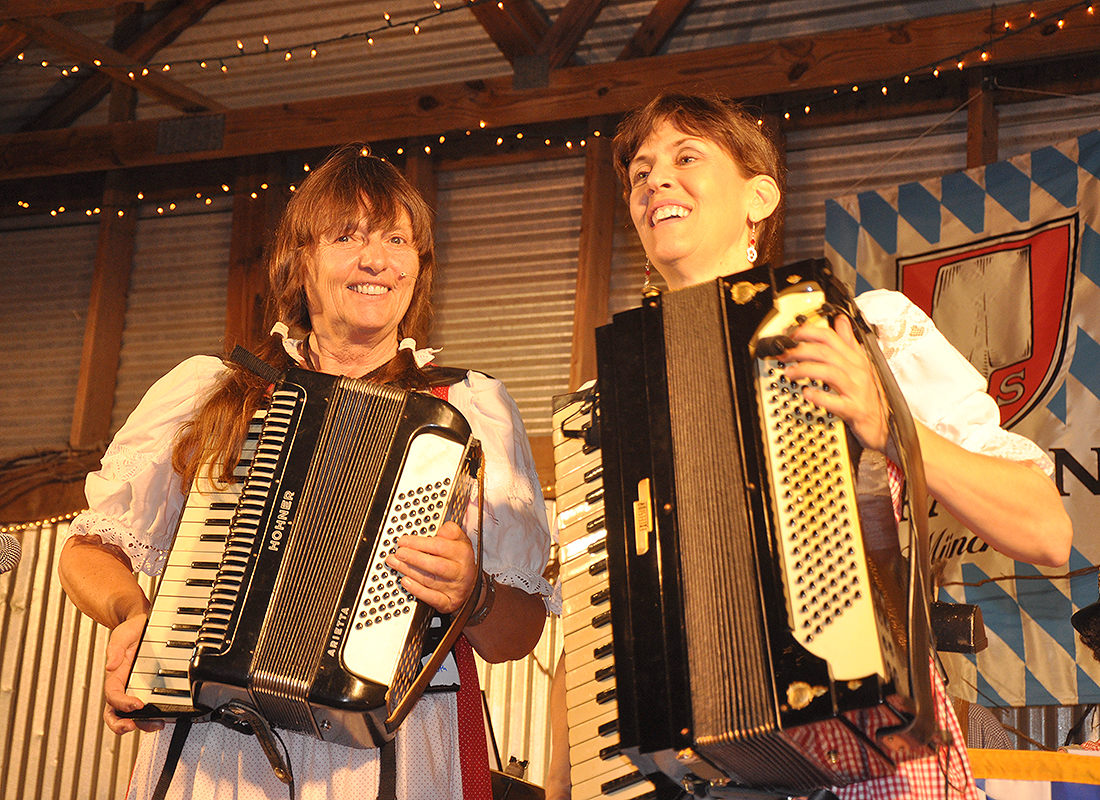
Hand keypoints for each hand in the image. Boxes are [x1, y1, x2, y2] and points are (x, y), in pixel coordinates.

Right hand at [102, 613, 162, 733]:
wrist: (144, 623)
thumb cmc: (130, 631)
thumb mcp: (121, 635)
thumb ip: (115, 649)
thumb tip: (110, 665)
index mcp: (115, 677)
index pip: (113, 697)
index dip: (122, 704)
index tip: (136, 705)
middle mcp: (124, 686)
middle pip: (118, 714)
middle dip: (125, 725)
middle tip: (137, 725)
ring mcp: (136, 689)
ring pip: (134, 714)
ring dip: (144, 723)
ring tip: (158, 724)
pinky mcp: (150, 687)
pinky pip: (152, 704)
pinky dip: (157, 713)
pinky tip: (168, 715)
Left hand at [385, 521, 477, 614]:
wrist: (471, 587)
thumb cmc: (460, 561)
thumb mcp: (461, 541)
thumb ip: (452, 531)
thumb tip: (442, 530)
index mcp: (463, 554)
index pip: (441, 547)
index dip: (420, 543)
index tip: (404, 540)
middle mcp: (460, 572)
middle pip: (436, 565)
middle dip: (414, 558)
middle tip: (399, 552)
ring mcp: (454, 589)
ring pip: (430, 580)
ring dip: (410, 571)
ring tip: (395, 563)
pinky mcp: (448, 603)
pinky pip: (431, 598)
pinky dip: (417, 590)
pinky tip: (405, 581)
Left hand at [777, 314, 888, 451]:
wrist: (883, 426)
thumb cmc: (867, 395)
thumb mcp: (859, 365)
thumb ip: (847, 342)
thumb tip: (840, 320)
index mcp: (856, 359)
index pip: (832, 337)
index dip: (809, 333)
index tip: (792, 335)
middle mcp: (857, 371)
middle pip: (826, 352)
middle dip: (800, 350)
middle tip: (784, 355)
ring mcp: (857, 390)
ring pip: (830, 372)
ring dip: (806, 369)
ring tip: (789, 373)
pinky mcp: (855, 409)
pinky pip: (836, 401)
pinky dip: (820, 396)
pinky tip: (806, 393)